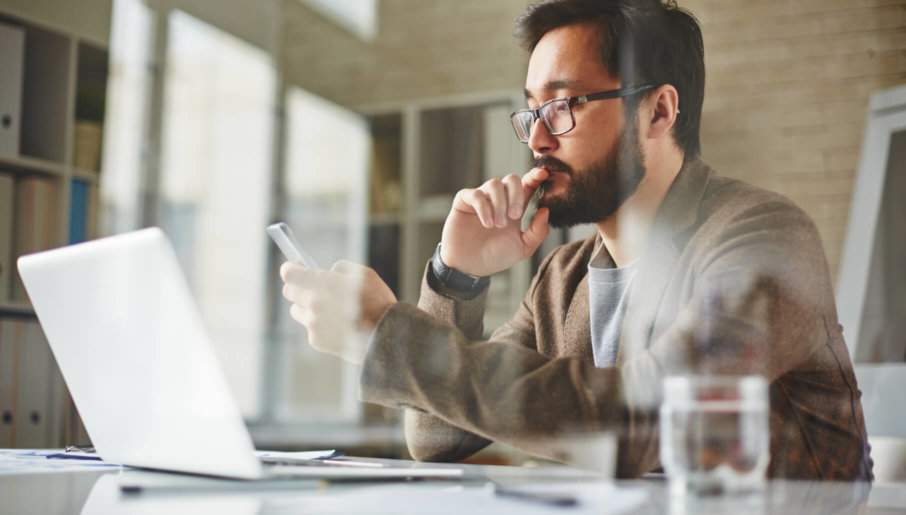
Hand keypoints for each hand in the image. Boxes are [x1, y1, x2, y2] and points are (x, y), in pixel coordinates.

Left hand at [280, 260, 397, 364]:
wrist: (386, 336)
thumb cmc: (379, 302)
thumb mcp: (364, 275)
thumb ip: (340, 269)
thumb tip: (328, 273)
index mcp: (322, 283)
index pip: (289, 273)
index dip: (291, 269)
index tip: (295, 268)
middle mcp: (313, 303)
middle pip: (288, 292)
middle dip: (298, 288)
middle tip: (312, 288)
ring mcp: (313, 324)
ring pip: (297, 311)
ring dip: (307, 307)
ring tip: (329, 310)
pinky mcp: (316, 340)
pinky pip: (310, 328)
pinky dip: (320, 325)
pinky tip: (339, 325)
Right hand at [440, 168, 549, 276]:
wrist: (470, 267)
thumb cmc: (495, 256)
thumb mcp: (523, 248)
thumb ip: (538, 232)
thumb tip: (545, 210)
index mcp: (515, 207)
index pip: (527, 185)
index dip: (535, 177)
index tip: (543, 174)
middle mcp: (499, 199)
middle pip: (512, 179)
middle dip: (517, 194)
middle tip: (515, 216)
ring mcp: (481, 199)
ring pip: (494, 184)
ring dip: (500, 204)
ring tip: (498, 225)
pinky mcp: (464, 202)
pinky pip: (475, 194)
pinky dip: (484, 208)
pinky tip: (487, 223)